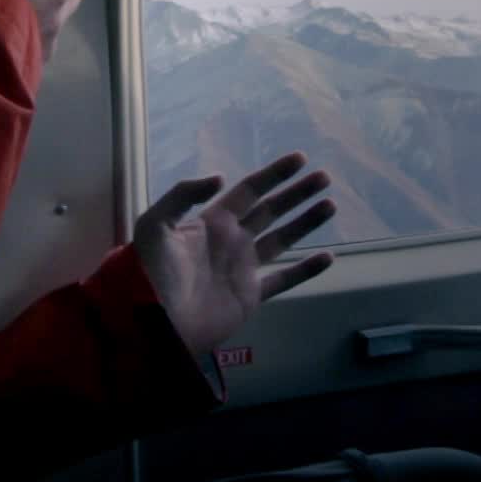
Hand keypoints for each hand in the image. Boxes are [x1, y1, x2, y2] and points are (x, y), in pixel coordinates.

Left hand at [134, 152, 336, 356]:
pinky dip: (306, 270)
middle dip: (297, 193)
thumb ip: (182, 195)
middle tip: (324, 178)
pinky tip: (328, 258)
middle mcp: (232, 240)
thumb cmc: (150, 273)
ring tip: (330, 205)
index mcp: (213, 221)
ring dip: (306, 222)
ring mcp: (243, 268)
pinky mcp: (249, 296)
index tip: (299, 159)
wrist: (153, 322)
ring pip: (283, 239)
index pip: (250, 190)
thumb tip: (221, 177)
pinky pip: (284, 279)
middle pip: (271, 210)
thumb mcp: (155, 225)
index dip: (274, 174)